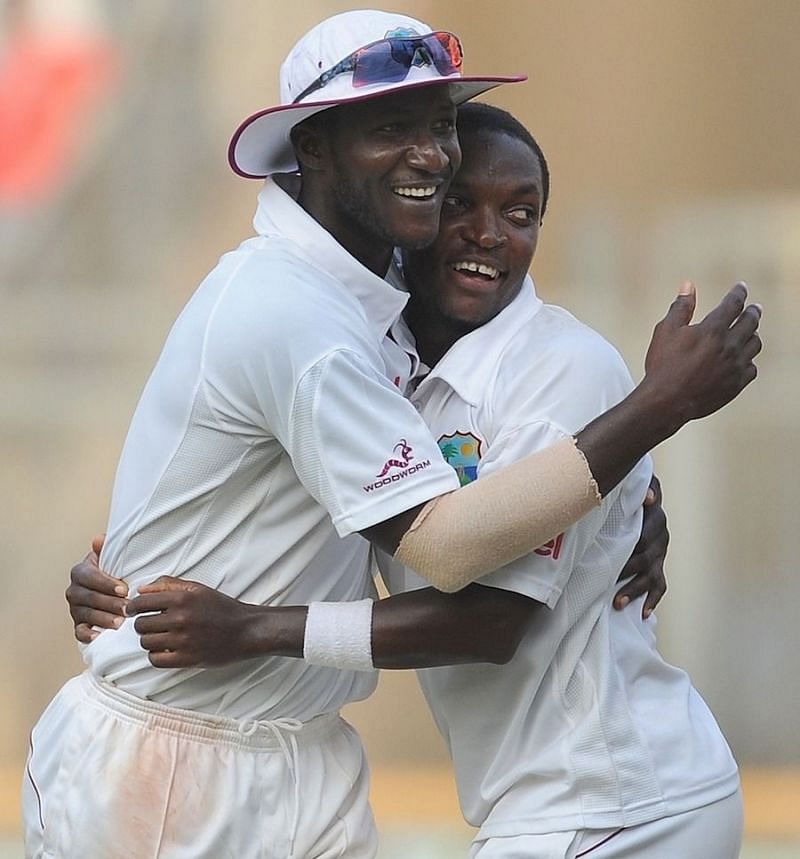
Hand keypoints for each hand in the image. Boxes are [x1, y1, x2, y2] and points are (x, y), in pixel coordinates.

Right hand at [66, 534, 127, 643]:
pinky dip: (87, 635)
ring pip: (86, 614)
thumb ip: (107, 548)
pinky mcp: (78, 624)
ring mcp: (75, 609)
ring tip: (120, 622)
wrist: (114, 587)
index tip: (124, 589)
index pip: (90, 577)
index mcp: (80, 572)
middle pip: (89, 598)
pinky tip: (98, 637)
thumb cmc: (116, 570)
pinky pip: (79, 632)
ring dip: (103, 619)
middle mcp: (74, 590)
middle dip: (109, 603)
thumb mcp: (112, 557)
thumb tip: (98, 540)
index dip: (106, 584)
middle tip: (127, 608)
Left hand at [127, 578, 264, 668]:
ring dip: (150, 640)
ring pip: (146, 643)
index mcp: (183, 597)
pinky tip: (165, 650)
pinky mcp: (187, 658)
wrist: (245, 630)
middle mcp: (181, 618)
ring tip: (161, 637)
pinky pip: (156, 659)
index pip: (141, 602)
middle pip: (141, 625)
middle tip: (152, 625)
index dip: (132, 607)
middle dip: (143, 625)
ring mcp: (184, 640)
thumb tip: (141, 589)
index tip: (131, 611)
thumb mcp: (198, 589)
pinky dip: (157, 655)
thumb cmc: (221, 608)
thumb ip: (169, 585)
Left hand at [614, 475, 667, 618]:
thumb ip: (643, 488)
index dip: (640, 536)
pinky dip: (652, 600)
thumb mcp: (636, 486)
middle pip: (647, 557)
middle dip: (629, 569)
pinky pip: (659, 586)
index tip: (631, 536)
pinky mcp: (658, 566)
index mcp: (654, 518)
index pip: (648, 530)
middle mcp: (660, 537)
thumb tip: (650, 496)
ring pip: (651, 576)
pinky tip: (645, 614)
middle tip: (610, 578)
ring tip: (618, 602)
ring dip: (635, 590)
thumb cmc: (632, 494)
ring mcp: (660, 554)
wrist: (642, 500)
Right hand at [642, 281, 761, 430]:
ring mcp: (735, 366)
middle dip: (752, 311)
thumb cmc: (664, 367)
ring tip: (750, 332)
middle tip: (753, 308)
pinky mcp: (736, 384)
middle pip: (750, 322)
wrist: (667, 401)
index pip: (733, 304)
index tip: (741, 288)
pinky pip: (751, 368)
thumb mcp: (666, 331)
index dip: (738, 293)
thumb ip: (680, 308)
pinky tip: (744, 359)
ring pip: (754, 344)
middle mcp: (729, 346)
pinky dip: (749, 360)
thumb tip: (688, 287)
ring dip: (753, 334)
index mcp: (713, 330)